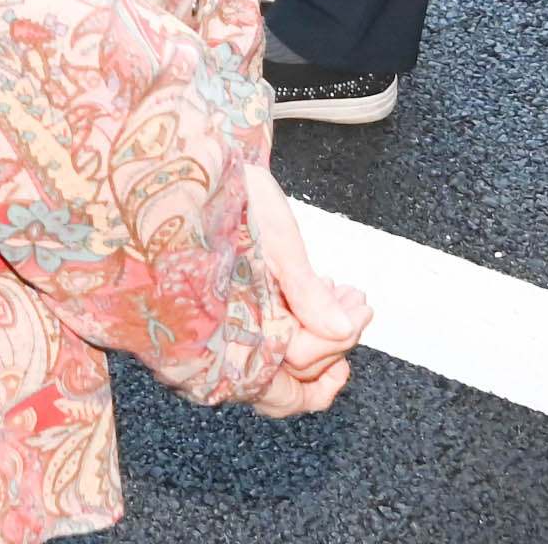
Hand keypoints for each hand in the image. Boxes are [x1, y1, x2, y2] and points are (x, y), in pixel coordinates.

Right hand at [239, 164, 368, 416]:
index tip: (360, 312)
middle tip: (358, 304)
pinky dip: (300, 332)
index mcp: (232, 326)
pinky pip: (269, 346)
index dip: (334, 344)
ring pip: (281, 366)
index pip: (297, 361)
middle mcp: (224, 341)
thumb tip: (343, 330)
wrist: (186, 171)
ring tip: (342, 299)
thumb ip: (306, 293)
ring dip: (320, 337)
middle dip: (333, 342)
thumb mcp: (275, 241)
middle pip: (292, 376)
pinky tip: (318, 307)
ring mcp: (226, 332)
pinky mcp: (230, 315)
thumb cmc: (225, 199)